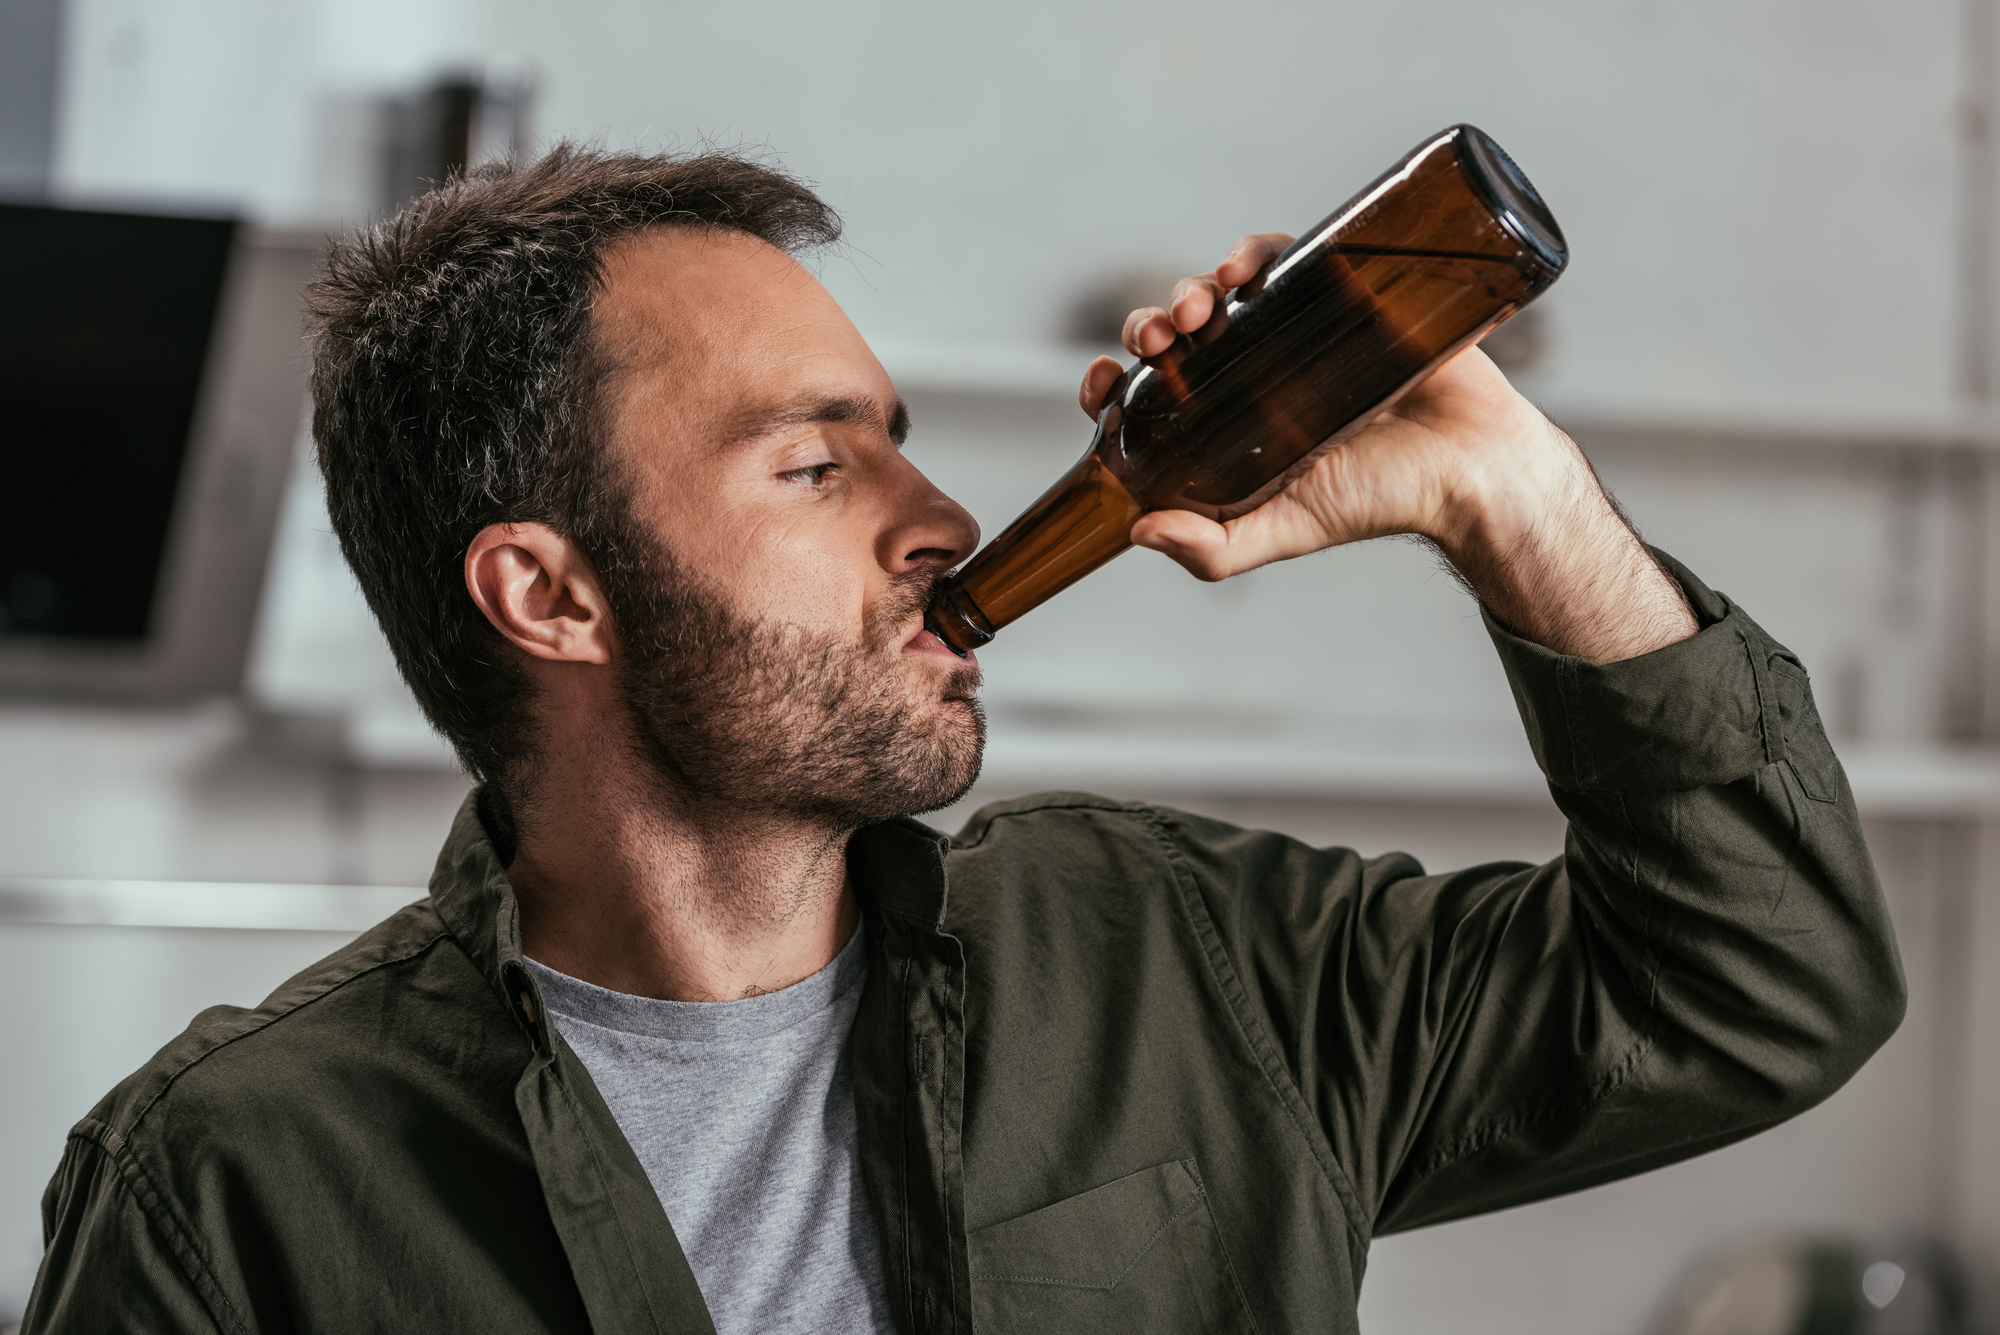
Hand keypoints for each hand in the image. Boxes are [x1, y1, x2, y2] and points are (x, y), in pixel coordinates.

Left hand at [1078, 233, 1697, 663]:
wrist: (1472, 465)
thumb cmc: (1383, 498)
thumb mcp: (1285, 531)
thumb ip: (1214, 550)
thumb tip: (1139, 532)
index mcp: (1227, 422)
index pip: (1150, 393)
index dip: (1116, 381)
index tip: (1103, 378)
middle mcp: (1253, 370)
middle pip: (1177, 335)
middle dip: (1151, 328)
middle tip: (1158, 341)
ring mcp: (1294, 327)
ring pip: (1219, 290)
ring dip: (1191, 286)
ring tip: (1197, 308)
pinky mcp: (1339, 289)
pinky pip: (1283, 255)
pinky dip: (1251, 251)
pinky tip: (1241, 268)